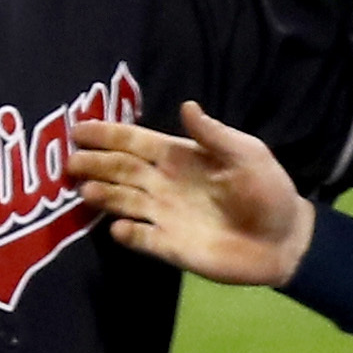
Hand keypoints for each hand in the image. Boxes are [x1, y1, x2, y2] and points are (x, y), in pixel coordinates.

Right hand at [69, 101, 315, 285]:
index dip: (108, 135)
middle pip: (121, 171)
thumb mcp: (248, 155)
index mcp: (180, 158)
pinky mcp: (172, 247)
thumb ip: (215, 135)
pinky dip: (130, 235)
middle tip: (69, 161)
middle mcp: (165, 185)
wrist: (284, 239)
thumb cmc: (268, 191)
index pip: (136, 143)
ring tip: (86, 190)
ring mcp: (165, 216)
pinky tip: (119, 229)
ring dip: (105, 196)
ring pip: (125, 203)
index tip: (78, 129)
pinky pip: (144, 240)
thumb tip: (187, 106)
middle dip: (95, 164)